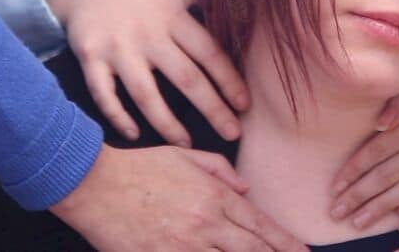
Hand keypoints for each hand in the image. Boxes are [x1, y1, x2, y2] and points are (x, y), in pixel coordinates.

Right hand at [47, 0, 247, 144]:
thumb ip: (209, 0)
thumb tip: (253, 10)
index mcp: (174, 16)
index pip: (209, 52)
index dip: (229, 80)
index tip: (246, 105)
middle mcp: (148, 33)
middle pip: (185, 77)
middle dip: (212, 109)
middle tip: (233, 134)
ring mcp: (118, 47)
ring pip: (145, 93)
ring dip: (167, 124)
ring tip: (186, 145)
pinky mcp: (91, 58)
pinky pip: (104, 94)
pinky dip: (118, 116)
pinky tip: (134, 134)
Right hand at [51, 145, 305, 251]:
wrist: (96, 184)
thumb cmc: (140, 167)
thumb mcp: (185, 157)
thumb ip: (221, 170)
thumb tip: (246, 187)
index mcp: (214, 196)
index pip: (259, 224)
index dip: (284, 241)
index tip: (302, 250)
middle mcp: (206, 224)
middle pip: (251, 248)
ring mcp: (183, 246)